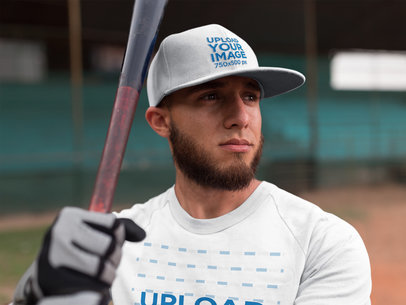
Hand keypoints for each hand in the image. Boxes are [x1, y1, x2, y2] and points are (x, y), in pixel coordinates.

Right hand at [13, 207, 144, 304]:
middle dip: (115, 258)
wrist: (44, 276)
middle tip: (107, 263)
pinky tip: (90, 286)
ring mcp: (52, 256)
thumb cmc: (79, 249)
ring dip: (108, 276)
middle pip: (110, 246)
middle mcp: (58, 232)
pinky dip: (99, 290)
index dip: (119, 237)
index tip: (110, 243)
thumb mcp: (95, 232)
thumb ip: (120, 228)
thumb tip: (142, 235)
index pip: (114, 224)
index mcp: (69, 215)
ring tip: (101, 275)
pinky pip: (92, 288)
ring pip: (103, 269)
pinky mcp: (51, 281)